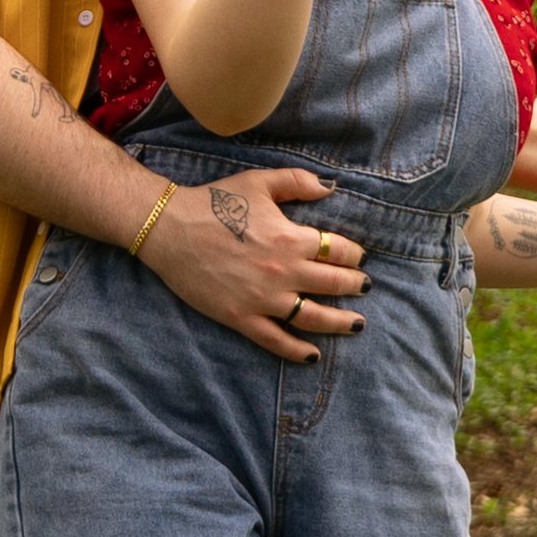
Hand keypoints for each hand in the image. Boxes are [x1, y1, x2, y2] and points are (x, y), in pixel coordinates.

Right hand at [140, 165, 367, 361]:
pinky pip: (277, 341)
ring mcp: (263, 300)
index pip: (337, 251)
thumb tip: (329, 188)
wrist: (171, 229)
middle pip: (332, 284)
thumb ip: (297, 182)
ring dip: (340, 323)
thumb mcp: (258, 182)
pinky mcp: (242, 318)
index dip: (353, 254)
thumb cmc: (215, 202)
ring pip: (313, 317)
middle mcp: (283, 272)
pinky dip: (298, 351)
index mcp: (290, 238)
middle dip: (355, 286)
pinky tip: (313, 355)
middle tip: (365, 288)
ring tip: (357, 324)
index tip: (359, 257)